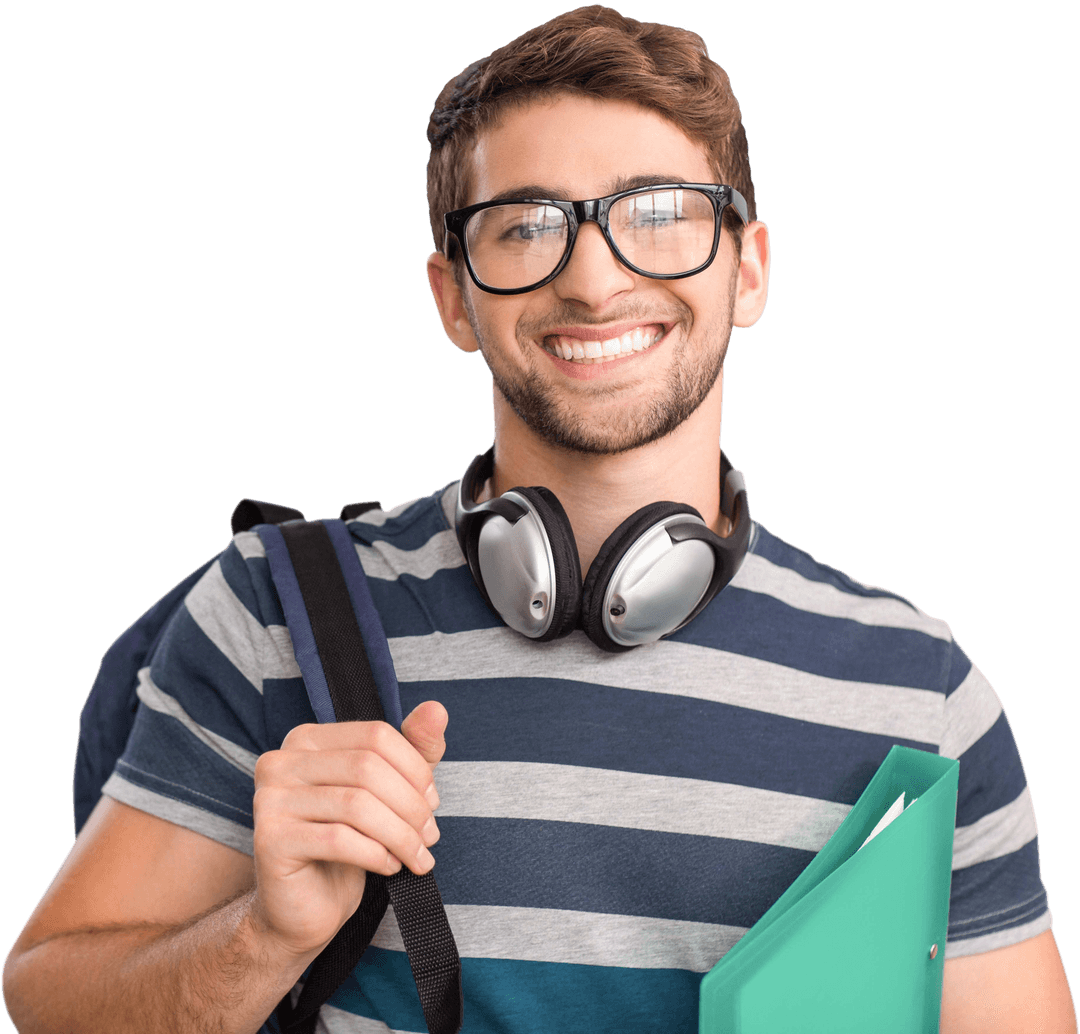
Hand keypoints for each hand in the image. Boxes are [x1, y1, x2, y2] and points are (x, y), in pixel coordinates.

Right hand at [249, 700, 447, 959]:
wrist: (304, 908)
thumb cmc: (346, 844)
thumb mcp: (388, 791)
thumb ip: (414, 749)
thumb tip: (438, 708)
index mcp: (308, 739)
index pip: (376, 735)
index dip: (415, 768)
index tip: (432, 802)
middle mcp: (281, 761)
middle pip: (367, 767)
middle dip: (410, 805)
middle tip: (430, 835)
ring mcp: (270, 799)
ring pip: (356, 805)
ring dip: (400, 834)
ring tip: (417, 855)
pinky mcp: (270, 840)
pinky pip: (338, 839)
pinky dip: (375, 854)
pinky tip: (389, 866)